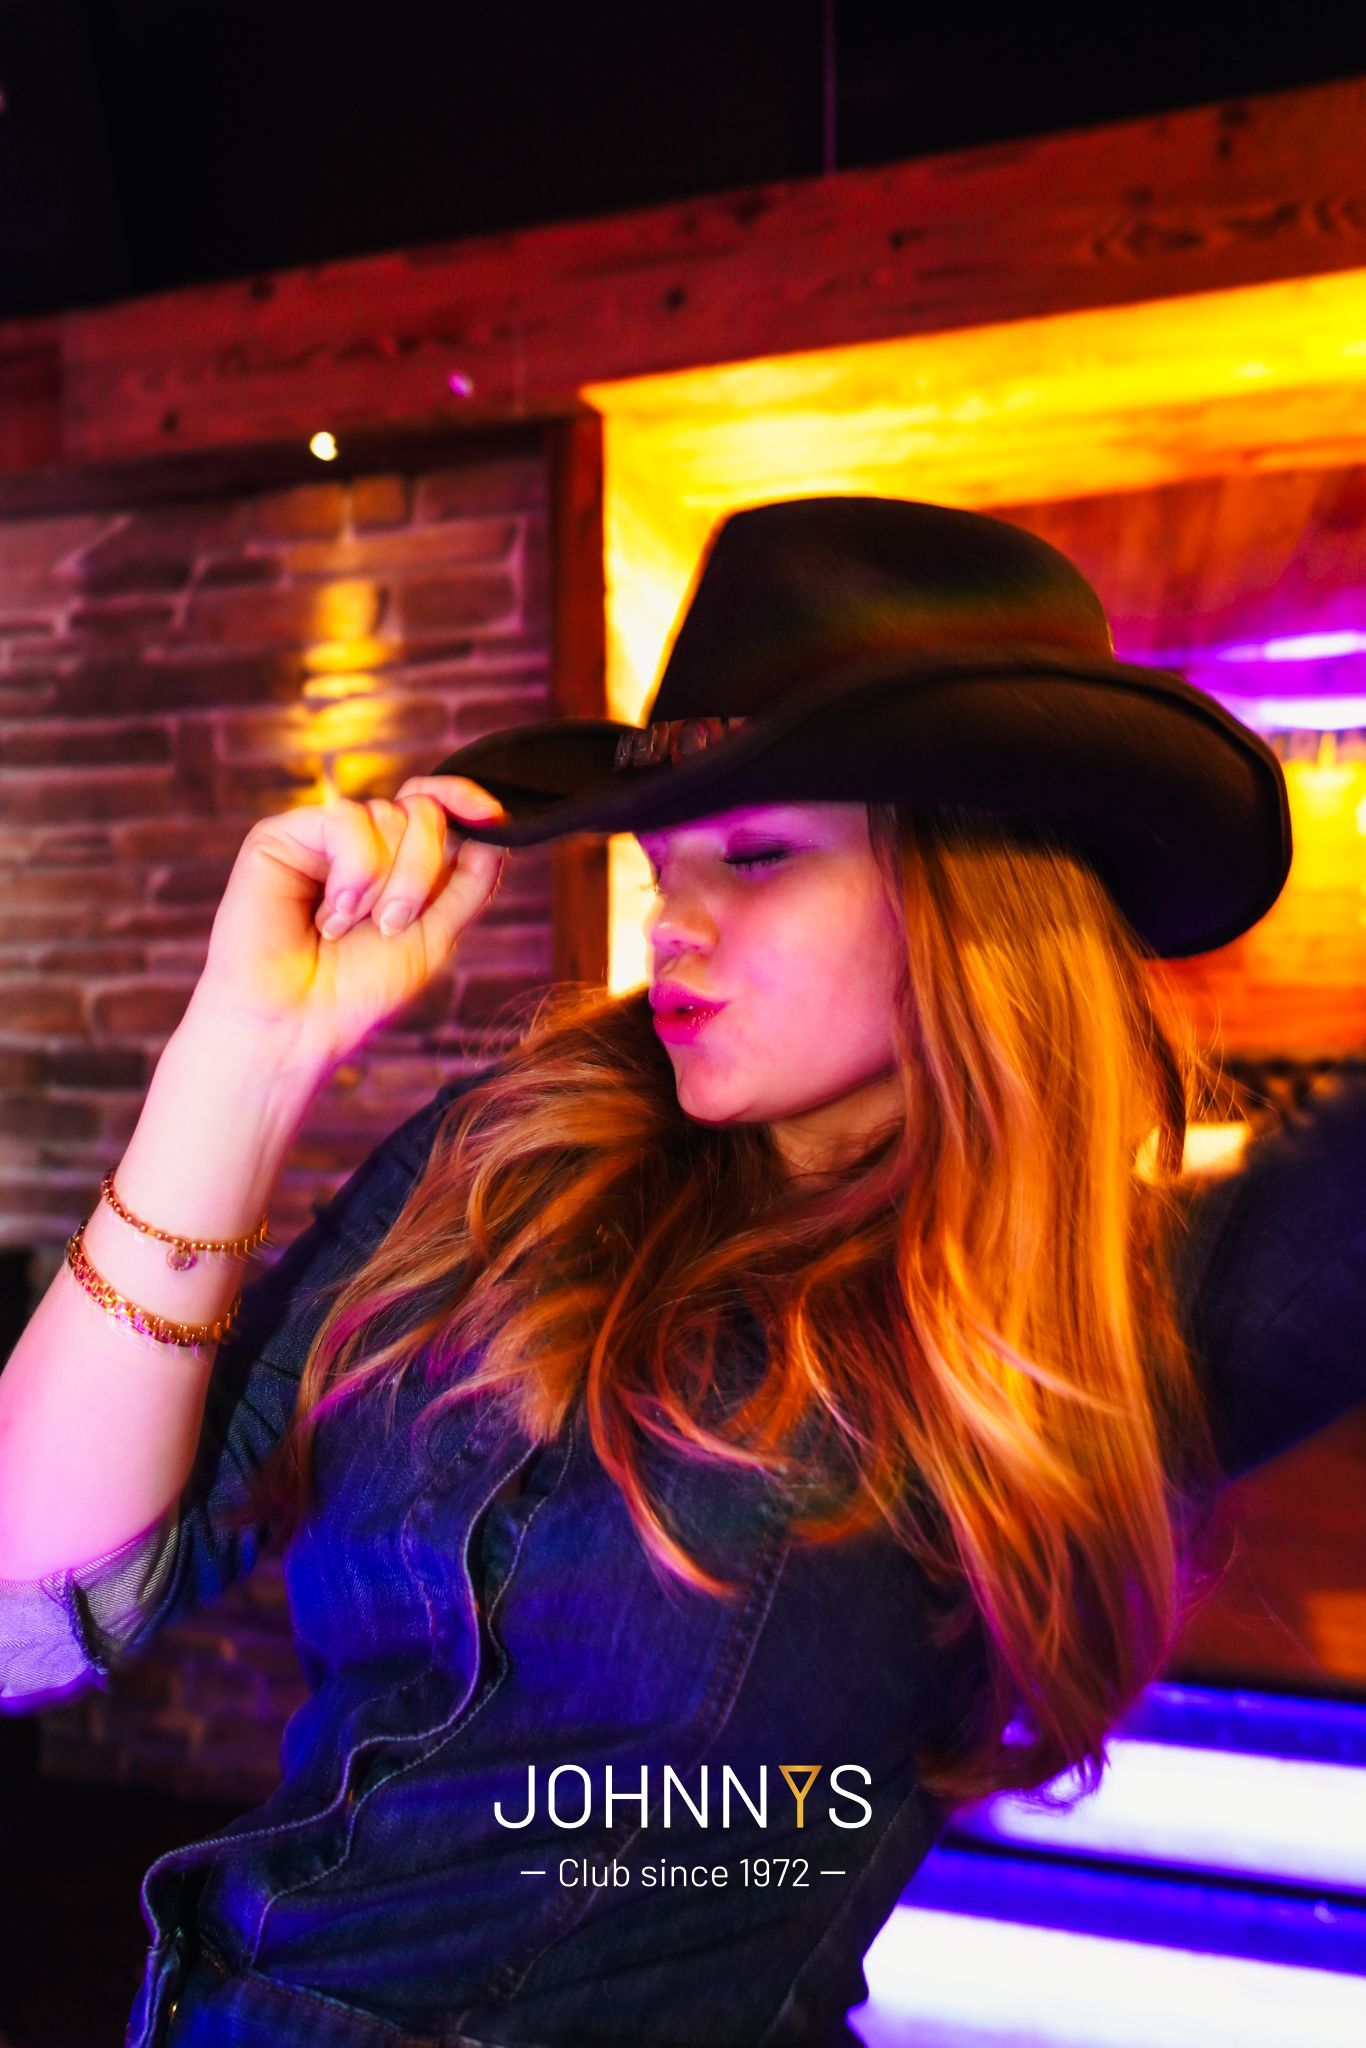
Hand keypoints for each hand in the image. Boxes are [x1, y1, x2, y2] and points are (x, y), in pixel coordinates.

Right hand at [183, 777, 509, 1078]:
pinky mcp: (281, 836)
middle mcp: (361, 844)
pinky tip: (328, 915)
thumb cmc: (358, 990)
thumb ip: (469, 881)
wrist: (297, 1025)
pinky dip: (353, 873)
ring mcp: (321, 837)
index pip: (435, 807)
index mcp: (396, 864)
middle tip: (390, 925)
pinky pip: (346, 820)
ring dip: (386, 884)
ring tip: (348, 928)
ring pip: (389, 816)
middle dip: (421, 873)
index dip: (463, 798)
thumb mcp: (436, 935)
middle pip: (422, 812)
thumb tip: (497, 825)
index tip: (492, 814)